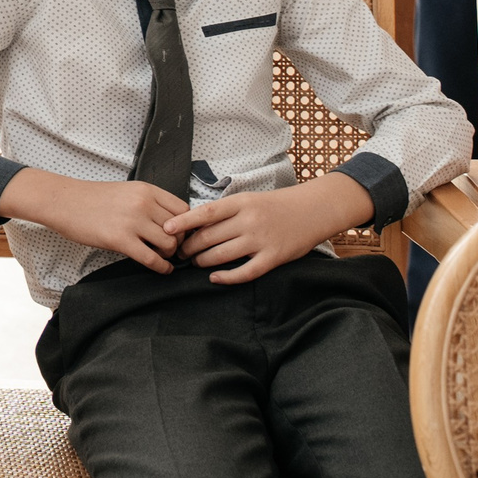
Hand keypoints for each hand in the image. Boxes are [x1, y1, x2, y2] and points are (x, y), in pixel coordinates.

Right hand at [0, 170, 185, 272]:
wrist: (63, 201)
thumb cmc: (91, 198)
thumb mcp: (125, 191)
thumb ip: (148, 203)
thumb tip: (169, 225)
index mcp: (146, 189)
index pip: (183, 210)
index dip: (184, 225)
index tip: (178, 234)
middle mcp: (143, 203)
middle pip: (179, 229)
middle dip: (177, 242)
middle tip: (168, 249)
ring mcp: (132, 221)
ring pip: (169, 245)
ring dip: (168, 255)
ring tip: (160, 256)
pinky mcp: (121, 240)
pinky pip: (152, 259)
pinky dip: (161, 268)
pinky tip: (161, 269)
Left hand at [166, 174, 371, 284]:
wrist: (312, 210)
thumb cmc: (274, 205)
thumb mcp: (248, 199)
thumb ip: (225, 210)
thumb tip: (194, 222)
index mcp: (240, 203)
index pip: (205, 212)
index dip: (183, 222)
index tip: (166, 229)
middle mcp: (248, 221)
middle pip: (209, 237)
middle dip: (189, 247)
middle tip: (178, 252)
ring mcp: (261, 240)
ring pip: (222, 255)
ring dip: (203, 261)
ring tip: (194, 263)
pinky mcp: (273, 258)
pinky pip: (245, 272)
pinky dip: (227, 277)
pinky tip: (215, 278)